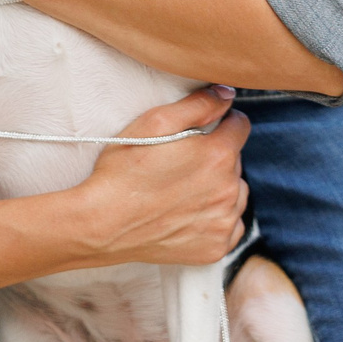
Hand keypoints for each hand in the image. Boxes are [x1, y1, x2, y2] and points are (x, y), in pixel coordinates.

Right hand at [69, 86, 252, 267]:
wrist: (102, 223)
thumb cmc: (123, 171)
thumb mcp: (154, 123)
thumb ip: (198, 105)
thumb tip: (227, 94)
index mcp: (218, 155)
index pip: (240, 126)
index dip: (222, 122)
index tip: (203, 130)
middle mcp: (229, 189)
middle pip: (234, 161)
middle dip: (215, 157)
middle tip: (180, 163)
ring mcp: (224, 222)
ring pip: (236, 193)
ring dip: (219, 187)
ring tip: (183, 190)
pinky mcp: (217, 247)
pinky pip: (231, 226)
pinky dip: (216, 218)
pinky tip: (189, 214)